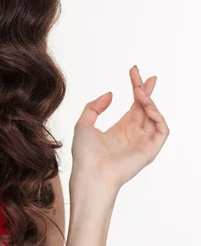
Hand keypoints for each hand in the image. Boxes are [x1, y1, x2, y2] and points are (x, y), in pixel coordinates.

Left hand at [71, 65, 169, 190]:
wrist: (90, 174)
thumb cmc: (85, 154)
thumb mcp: (84, 123)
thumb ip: (94, 107)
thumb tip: (111, 93)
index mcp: (120, 129)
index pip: (134, 105)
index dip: (136, 88)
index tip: (133, 71)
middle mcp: (134, 134)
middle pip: (146, 107)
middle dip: (146, 90)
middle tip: (146, 75)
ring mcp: (143, 142)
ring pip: (154, 115)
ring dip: (149, 101)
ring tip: (139, 91)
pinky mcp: (150, 150)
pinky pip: (161, 129)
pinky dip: (157, 115)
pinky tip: (146, 105)